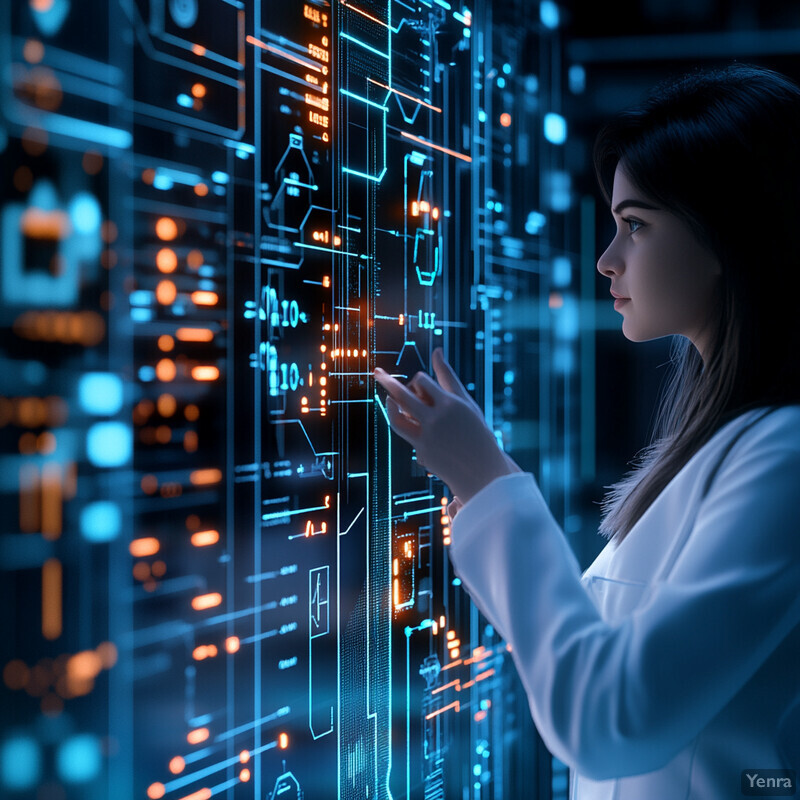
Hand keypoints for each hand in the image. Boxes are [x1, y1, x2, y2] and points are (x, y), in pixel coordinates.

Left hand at [373, 347, 517, 503]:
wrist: (483, 470)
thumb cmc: (475, 430)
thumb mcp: (465, 402)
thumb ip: (447, 376)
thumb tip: (436, 350)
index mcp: (450, 404)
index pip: (421, 381)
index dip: (418, 381)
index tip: (421, 383)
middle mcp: (436, 420)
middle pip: (403, 396)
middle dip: (387, 382)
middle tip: (376, 372)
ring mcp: (427, 438)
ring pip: (397, 418)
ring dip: (390, 407)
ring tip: (389, 398)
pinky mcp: (422, 453)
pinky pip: (407, 435)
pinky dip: (407, 426)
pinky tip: (412, 423)